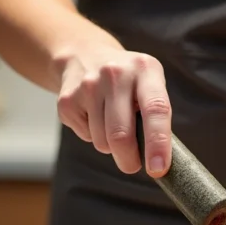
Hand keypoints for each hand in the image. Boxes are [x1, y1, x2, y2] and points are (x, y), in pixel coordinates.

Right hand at [54, 43, 172, 176]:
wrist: (83, 55)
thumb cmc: (128, 81)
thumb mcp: (149, 84)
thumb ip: (156, 116)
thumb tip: (158, 162)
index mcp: (145, 69)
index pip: (156, 109)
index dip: (158, 143)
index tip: (158, 169)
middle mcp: (115, 73)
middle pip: (121, 135)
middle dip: (128, 160)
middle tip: (132, 165)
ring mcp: (88, 85)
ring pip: (102, 141)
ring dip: (110, 145)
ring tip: (111, 124)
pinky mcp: (67, 100)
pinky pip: (85, 136)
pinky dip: (92, 135)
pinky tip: (93, 115)